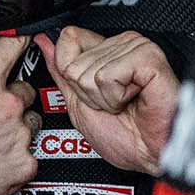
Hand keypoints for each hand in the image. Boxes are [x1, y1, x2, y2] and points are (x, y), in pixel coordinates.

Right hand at [0, 35, 41, 194]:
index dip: (18, 41)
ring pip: (31, 124)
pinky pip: (29, 156)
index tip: (23, 39)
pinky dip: (15, 160)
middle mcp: (7, 107)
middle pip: (26, 91)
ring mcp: (19, 137)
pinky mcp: (25, 165)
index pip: (11, 49)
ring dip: (16, 130)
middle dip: (13, 100)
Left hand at [35, 27, 177, 174]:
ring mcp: (139, 48)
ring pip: (89, 72)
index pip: (67, 39)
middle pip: (74, 62)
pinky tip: (135, 100)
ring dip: (103, 98)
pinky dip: (115, 98)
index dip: (72, 75)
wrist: (149, 155)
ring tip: (125, 104)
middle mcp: (124, 44)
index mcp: (108, 50)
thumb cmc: (125, 136)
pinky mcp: (150, 59)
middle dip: (88, 93)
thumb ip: (61, 70)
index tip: (94, 95)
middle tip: (114, 104)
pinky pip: (107, 76)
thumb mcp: (78, 101)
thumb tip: (44, 41)